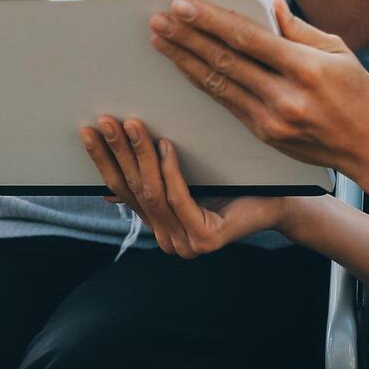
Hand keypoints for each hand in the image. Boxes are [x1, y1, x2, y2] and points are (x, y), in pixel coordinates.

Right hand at [78, 116, 295, 257]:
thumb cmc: (233, 183)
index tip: (88, 131)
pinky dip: (170, 171)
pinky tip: (166, 145)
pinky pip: (180, 199)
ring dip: (140, 156)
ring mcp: (186, 245)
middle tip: (104, 122)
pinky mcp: (205, 240)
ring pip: (155, 193)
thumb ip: (150, 184)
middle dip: (117, 153)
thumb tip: (104, 189)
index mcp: (159, 228)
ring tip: (132, 125)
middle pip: (135, 190)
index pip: (122, 192)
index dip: (104, 161)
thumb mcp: (184, 180)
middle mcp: (168, 241)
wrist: (280, 199)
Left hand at [149, 0, 368, 177]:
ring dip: (186, 61)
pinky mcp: (264, 135)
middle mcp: (286, 97)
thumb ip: (300, 29)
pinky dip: (203, 83)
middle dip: (188, 38)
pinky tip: (185, 68)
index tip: (184, 6)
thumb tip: (269, 4)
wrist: (368, 147)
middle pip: (226, 62)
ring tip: (161, 41)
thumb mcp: (338, 52)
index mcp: (306, 69)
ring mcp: (272, 120)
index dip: (211, 22)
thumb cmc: (357, 94)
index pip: (248, 40)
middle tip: (160, 20)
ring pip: (219, 85)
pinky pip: (226, 104)